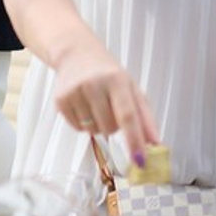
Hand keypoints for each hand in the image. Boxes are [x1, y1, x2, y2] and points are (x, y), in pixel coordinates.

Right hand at [52, 42, 159, 168]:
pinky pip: (77, 129)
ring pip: (93, 131)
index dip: (135, 140)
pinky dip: (84, 124)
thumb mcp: (132, 88)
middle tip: (111, 108)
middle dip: (114, 127)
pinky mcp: (60, 100)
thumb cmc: (109, 74)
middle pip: (110, 127)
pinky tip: (84, 106)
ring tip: (97, 105)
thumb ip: (145, 117)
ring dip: (99, 126)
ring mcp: (75, 92)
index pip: (128, 116)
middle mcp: (94, 84)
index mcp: (117, 80)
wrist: (77, 55)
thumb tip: (154, 144)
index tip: (141, 160)